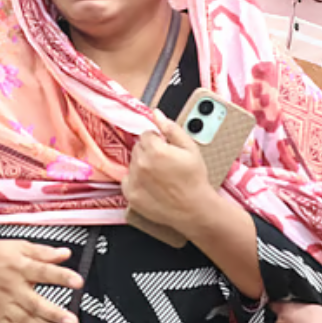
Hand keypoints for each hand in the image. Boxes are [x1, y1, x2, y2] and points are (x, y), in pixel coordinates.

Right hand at [0, 240, 82, 322]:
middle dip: (54, 314)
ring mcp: (4, 304)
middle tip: (72, 321)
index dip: (61, 276)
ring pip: (25, 320)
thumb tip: (65, 253)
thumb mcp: (17, 246)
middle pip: (34, 303)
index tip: (77, 281)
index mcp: (19, 265)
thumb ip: (43, 252)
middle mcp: (12, 287)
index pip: (43, 271)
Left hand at [123, 109, 212, 232]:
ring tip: (160, 176)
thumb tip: (156, 113)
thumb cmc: (194, 179)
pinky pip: (127, 179)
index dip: (158, 140)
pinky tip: (151, 185)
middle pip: (138, 147)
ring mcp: (134, 180)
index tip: (167, 150)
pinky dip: (135, 180)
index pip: (146, 134)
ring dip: (142, 165)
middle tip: (165, 163)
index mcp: (155, 150)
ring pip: (132, 162)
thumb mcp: (190, 148)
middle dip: (149, 151)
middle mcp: (140, 164)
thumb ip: (171, 128)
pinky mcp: (130, 195)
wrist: (194, 209)